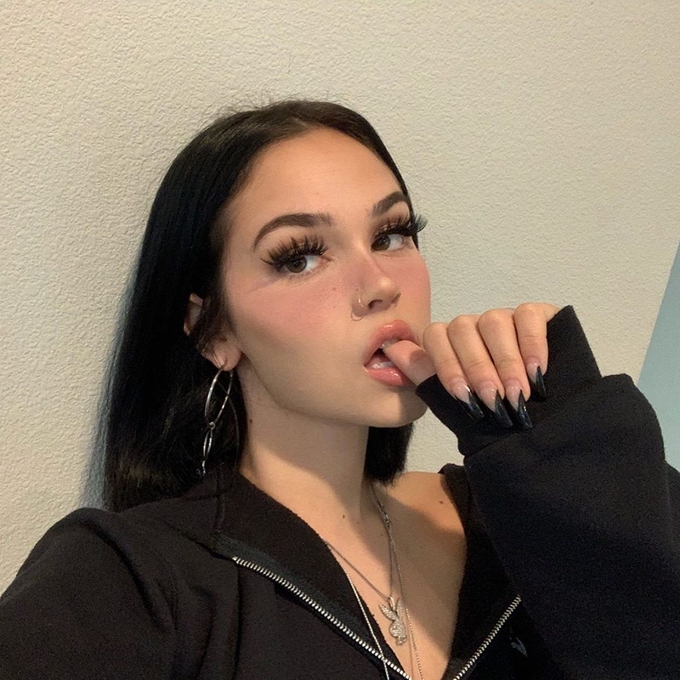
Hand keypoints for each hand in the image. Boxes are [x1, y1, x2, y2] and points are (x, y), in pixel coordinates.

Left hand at [383, 303, 560, 426]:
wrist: (546, 424)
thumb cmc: (495, 414)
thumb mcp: (456, 403)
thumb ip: (425, 374)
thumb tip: (390, 349)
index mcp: (448, 343)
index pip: (435, 336)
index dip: (446, 366)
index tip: (464, 398)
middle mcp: (472, 326)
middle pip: (463, 329)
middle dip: (478, 369)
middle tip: (494, 401)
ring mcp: (503, 317)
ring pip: (494, 322)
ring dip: (505, 361)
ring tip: (518, 394)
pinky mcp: (536, 314)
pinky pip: (528, 316)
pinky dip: (532, 344)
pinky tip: (538, 373)